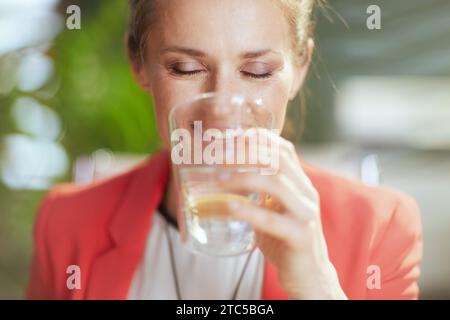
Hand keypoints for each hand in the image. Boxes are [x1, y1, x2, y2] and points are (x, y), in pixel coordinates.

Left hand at [221, 129, 346, 299]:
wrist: (309, 275)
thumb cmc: (285, 239)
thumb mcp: (274, 209)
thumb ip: (259, 193)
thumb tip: (222, 177)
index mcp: (300, 184)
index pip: (284, 150)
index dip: (258, 139)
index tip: (230, 136)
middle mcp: (306, 193)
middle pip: (278, 161)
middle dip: (245, 153)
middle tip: (217, 154)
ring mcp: (305, 214)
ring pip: (276, 184)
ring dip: (243, 178)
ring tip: (217, 178)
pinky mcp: (300, 237)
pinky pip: (273, 220)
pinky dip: (250, 211)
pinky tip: (230, 206)